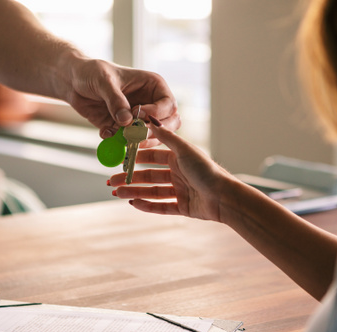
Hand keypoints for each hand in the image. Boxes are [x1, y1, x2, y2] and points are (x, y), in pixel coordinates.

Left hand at [68, 59, 180, 140]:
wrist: (73, 82)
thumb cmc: (92, 72)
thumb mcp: (104, 81)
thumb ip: (116, 100)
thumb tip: (127, 121)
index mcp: (153, 86)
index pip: (168, 105)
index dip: (157, 113)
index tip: (139, 114)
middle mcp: (151, 103)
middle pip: (168, 124)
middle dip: (154, 132)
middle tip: (135, 134)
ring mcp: (139, 119)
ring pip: (153, 137)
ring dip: (138, 141)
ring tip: (120, 136)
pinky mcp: (125, 130)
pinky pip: (130, 142)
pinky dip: (119, 143)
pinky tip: (106, 133)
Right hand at [108, 116, 235, 220]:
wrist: (224, 197)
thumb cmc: (206, 170)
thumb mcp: (184, 150)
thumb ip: (166, 137)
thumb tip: (149, 118)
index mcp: (179, 159)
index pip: (152, 158)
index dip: (136, 159)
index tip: (120, 160)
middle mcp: (179, 174)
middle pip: (149, 176)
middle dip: (130, 178)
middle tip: (112, 181)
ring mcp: (180, 192)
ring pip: (152, 192)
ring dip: (134, 192)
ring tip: (117, 193)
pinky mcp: (183, 207)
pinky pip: (161, 207)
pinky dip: (147, 206)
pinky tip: (133, 204)